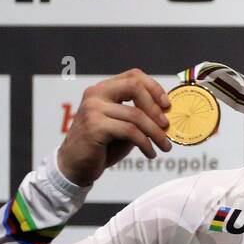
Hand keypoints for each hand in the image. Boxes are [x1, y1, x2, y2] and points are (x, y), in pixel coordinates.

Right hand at [57, 68, 174, 185]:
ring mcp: (93, 109)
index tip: (167, 106)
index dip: (154, 88)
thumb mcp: (123, 127)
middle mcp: (96, 95)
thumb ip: (139, 116)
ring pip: (135, 114)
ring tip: (165, 146)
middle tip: (166, 126)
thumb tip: (166, 114)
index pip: (133, 76)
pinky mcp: (94, 127)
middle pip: (134, 87)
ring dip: (155, 132)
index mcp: (103, 90)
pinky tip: (150, 153)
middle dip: (155, 107)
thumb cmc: (101, 147)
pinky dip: (145, 143)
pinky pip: (129, 131)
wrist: (75, 166)